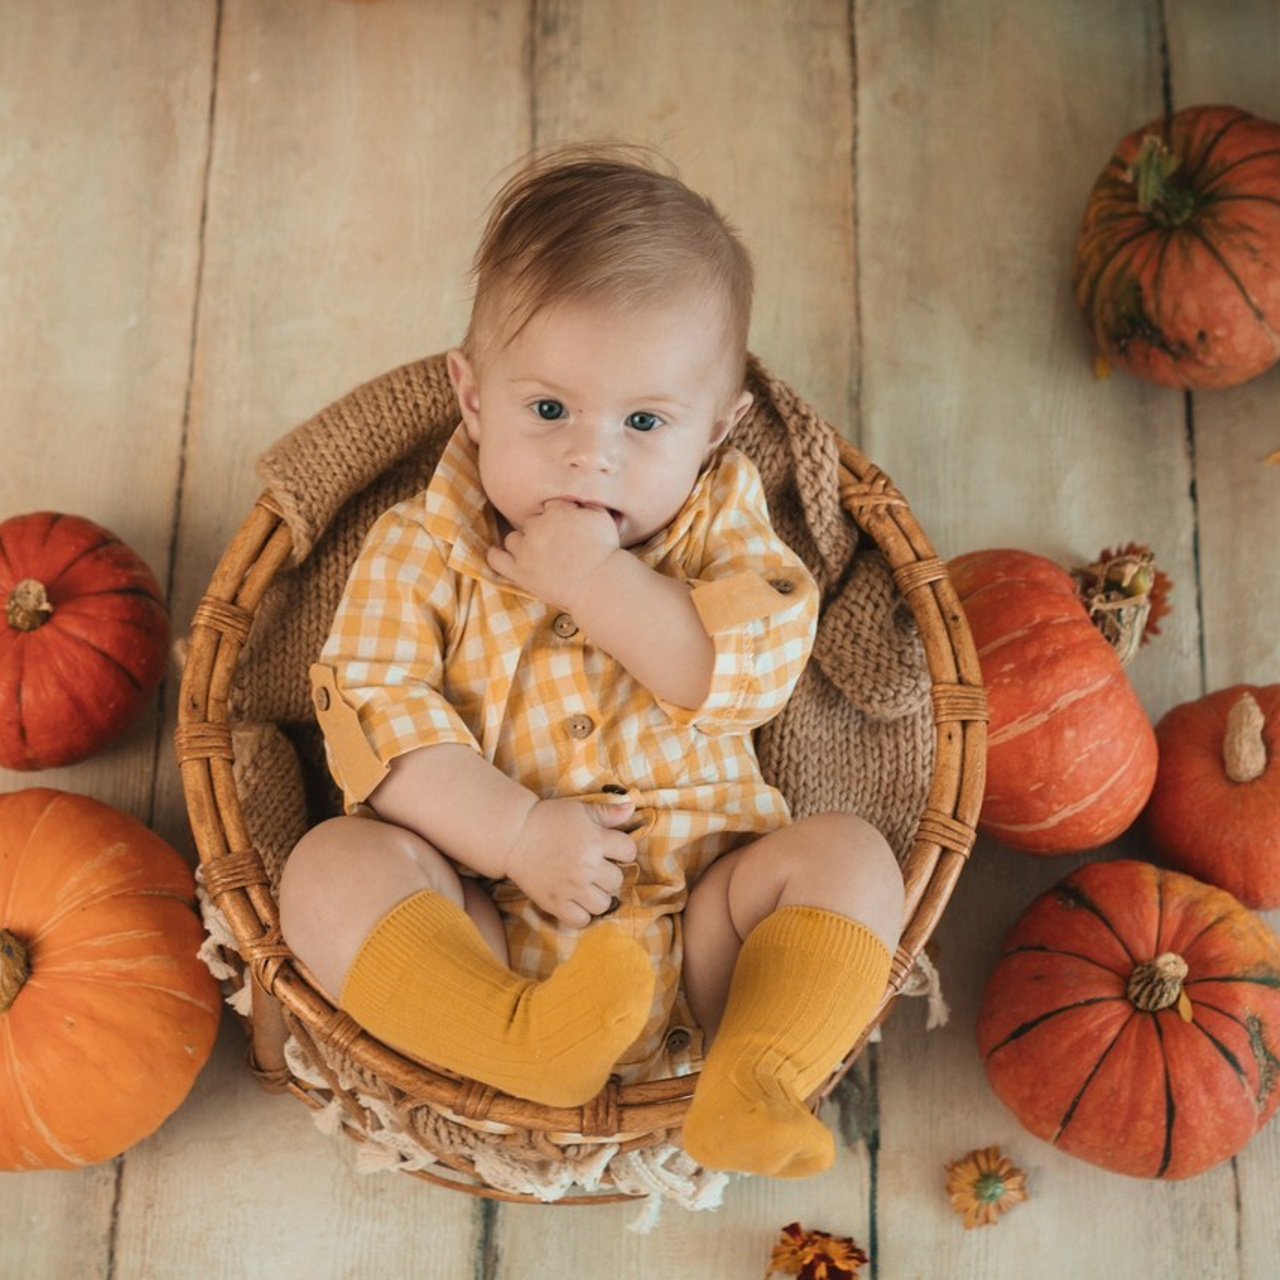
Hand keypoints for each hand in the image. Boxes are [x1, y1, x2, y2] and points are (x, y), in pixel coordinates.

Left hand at [487, 500, 620, 609]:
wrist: (599, 583)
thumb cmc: (605, 551)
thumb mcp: (602, 517)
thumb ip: (586, 503)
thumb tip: (577, 498)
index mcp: (557, 510)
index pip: (549, 507)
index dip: (558, 518)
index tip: (566, 530)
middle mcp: (538, 526)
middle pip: (531, 522)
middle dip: (541, 531)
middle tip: (556, 545)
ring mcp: (526, 550)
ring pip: (513, 538)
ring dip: (523, 543)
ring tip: (538, 555)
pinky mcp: (519, 571)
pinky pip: (496, 559)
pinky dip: (496, 555)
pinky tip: (500, 554)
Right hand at [501, 797, 636, 927]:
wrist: (514, 835)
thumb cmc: (548, 820)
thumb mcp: (580, 811)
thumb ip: (607, 812)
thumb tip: (632, 808)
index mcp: (595, 840)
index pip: (629, 851)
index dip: (623, 850)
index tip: (611, 850)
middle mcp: (586, 866)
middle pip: (617, 880)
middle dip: (608, 874)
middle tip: (594, 869)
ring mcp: (571, 887)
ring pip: (603, 904)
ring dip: (597, 896)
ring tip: (586, 887)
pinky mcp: (555, 903)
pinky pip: (580, 921)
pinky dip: (580, 915)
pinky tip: (575, 902)